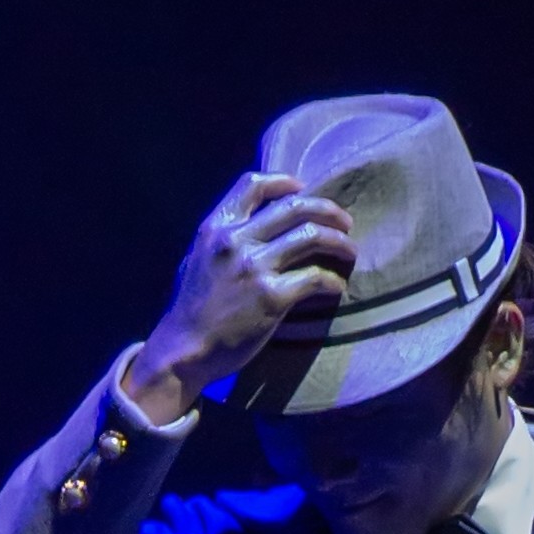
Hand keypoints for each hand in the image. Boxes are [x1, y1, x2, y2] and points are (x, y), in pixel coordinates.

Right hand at [123, 171, 357, 423]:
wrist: (182, 351)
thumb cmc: (190, 310)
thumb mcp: (196, 259)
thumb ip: (223, 240)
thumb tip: (253, 228)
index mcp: (215, 227)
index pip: (253, 185)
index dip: (284, 182)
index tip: (303, 189)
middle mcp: (235, 241)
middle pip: (294, 206)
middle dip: (327, 209)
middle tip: (345, 222)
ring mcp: (254, 268)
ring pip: (311, 235)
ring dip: (339, 241)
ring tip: (351, 250)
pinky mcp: (271, 298)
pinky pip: (315, 278)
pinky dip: (333, 281)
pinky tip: (337, 287)